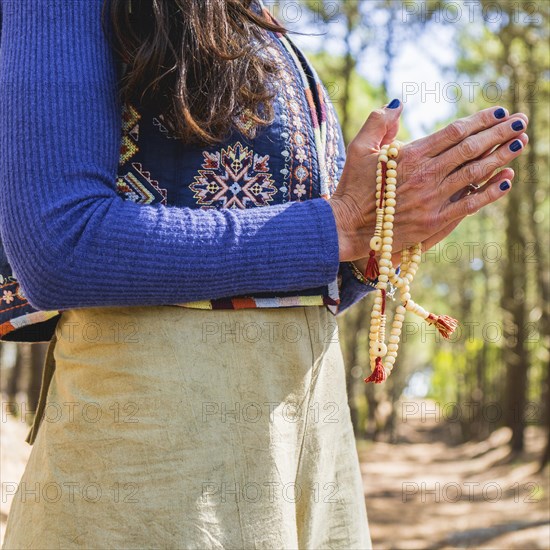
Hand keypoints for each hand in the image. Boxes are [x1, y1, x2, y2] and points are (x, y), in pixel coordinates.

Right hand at [328, 102, 528, 265]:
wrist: (346, 226)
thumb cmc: (351, 187)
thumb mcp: (358, 148)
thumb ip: (378, 122)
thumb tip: (397, 103)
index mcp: (410, 154)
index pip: (454, 131)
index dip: (480, 120)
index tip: (500, 112)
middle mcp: (425, 174)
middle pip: (471, 148)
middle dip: (499, 132)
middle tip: (521, 120)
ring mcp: (432, 198)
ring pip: (475, 173)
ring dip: (501, 156)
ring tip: (521, 142)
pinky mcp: (433, 221)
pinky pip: (469, 204)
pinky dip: (490, 191)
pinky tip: (507, 179)